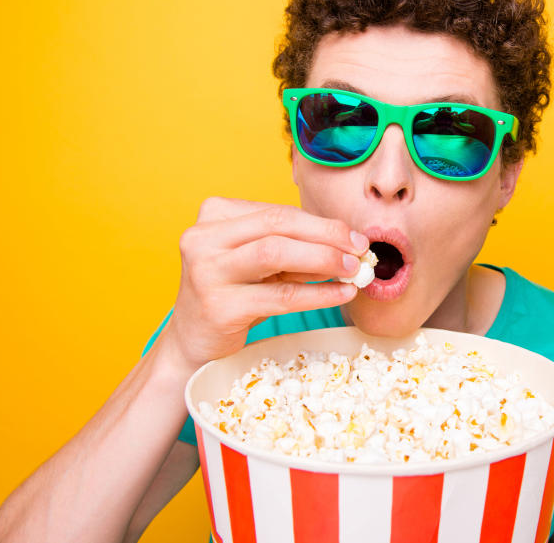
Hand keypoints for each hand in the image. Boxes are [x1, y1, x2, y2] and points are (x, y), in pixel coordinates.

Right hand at [160, 197, 367, 368]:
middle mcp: (203, 237)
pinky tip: (340, 294)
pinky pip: (279, 296)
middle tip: (360, 250)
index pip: (277, 212)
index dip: (321, 223)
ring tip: (354, 270)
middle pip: (278, 225)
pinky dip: (316, 294)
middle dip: (326, 236)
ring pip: (275, 253)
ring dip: (323, 259)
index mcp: (214, 215)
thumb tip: (349, 245)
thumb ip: (294, 248)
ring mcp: (206, 271)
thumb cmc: (233, 294)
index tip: (354, 236)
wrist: (194, 341)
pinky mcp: (218, 306)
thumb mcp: (259, 263)